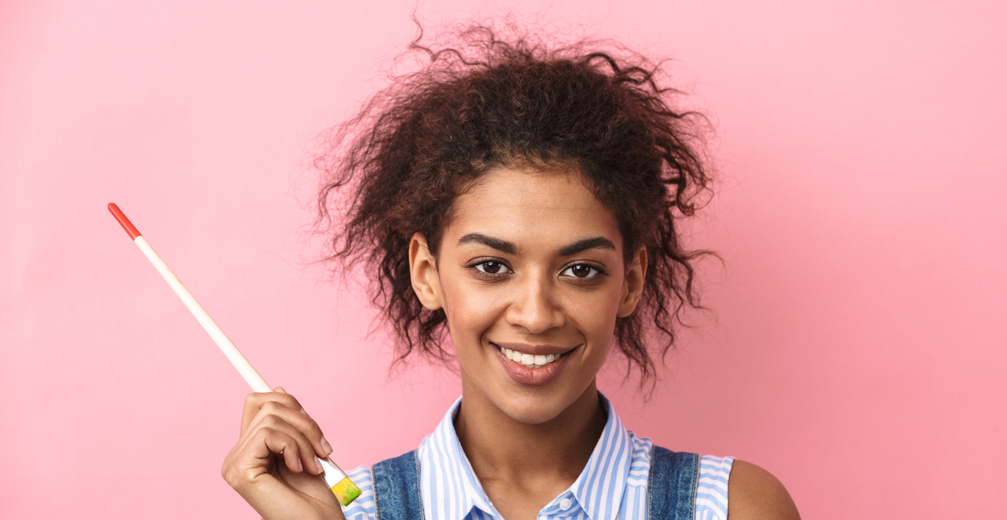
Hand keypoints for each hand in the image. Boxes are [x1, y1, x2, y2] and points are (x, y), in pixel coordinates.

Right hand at [222, 388, 345, 519]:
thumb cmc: (315, 498)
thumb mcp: (305, 449)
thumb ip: (290, 424)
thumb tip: (279, 390)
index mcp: (250, 450)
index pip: (257, 403)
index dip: (284, 400)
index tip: (306, 415)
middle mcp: (236, 455)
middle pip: (267, 404)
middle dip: (304, 421)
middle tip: (323, 449)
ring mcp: (234, 463)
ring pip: (271, 417)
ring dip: (303, 439)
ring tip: (313, 465)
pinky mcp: (239, 470)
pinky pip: (268, 433)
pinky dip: (293, 447)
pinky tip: (299, 469)